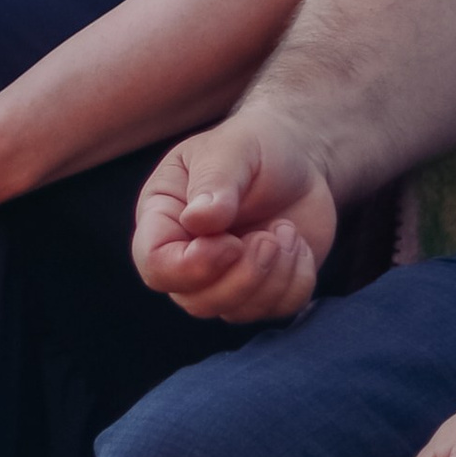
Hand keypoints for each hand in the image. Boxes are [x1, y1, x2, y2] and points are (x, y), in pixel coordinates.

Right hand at [131, 110, 337, 322]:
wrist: (300, 157)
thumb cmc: (256, 145)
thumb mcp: (234, 148)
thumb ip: (214, 181)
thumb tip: (197, 222)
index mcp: (164, 216)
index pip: (155, 264)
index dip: (191, 267)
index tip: (232, 242)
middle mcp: (186, 254)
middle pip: (195, 300)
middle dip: (242, 276)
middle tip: (270, 237)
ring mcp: (223, 277)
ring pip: (235, 311)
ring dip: (273, 276)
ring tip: (285, 231)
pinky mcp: (261, 290)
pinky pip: (275, 310)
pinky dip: (296, 281)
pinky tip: (297, 244)